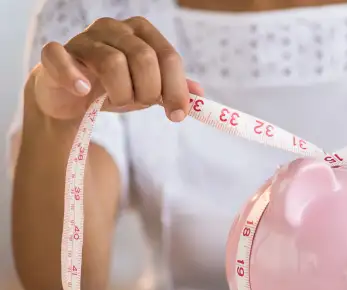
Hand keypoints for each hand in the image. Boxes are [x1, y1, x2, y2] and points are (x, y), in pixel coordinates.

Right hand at [31, 16, 202, 121]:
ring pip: (112, 62)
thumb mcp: (149, 89)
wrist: (73, 96)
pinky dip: (75, 77)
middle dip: (148, 91)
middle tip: (140, 104)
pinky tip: (85, 92)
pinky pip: (62, 58)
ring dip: (121, 93)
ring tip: (117, 102)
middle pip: (144, 58)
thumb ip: (173, 89)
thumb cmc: (114, 86)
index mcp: (141, 32)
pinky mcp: (57, 55)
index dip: (176, 89)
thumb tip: (200, 95)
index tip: (177, 115)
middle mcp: (114, 28)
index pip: (168, 56)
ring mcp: (84, 39)